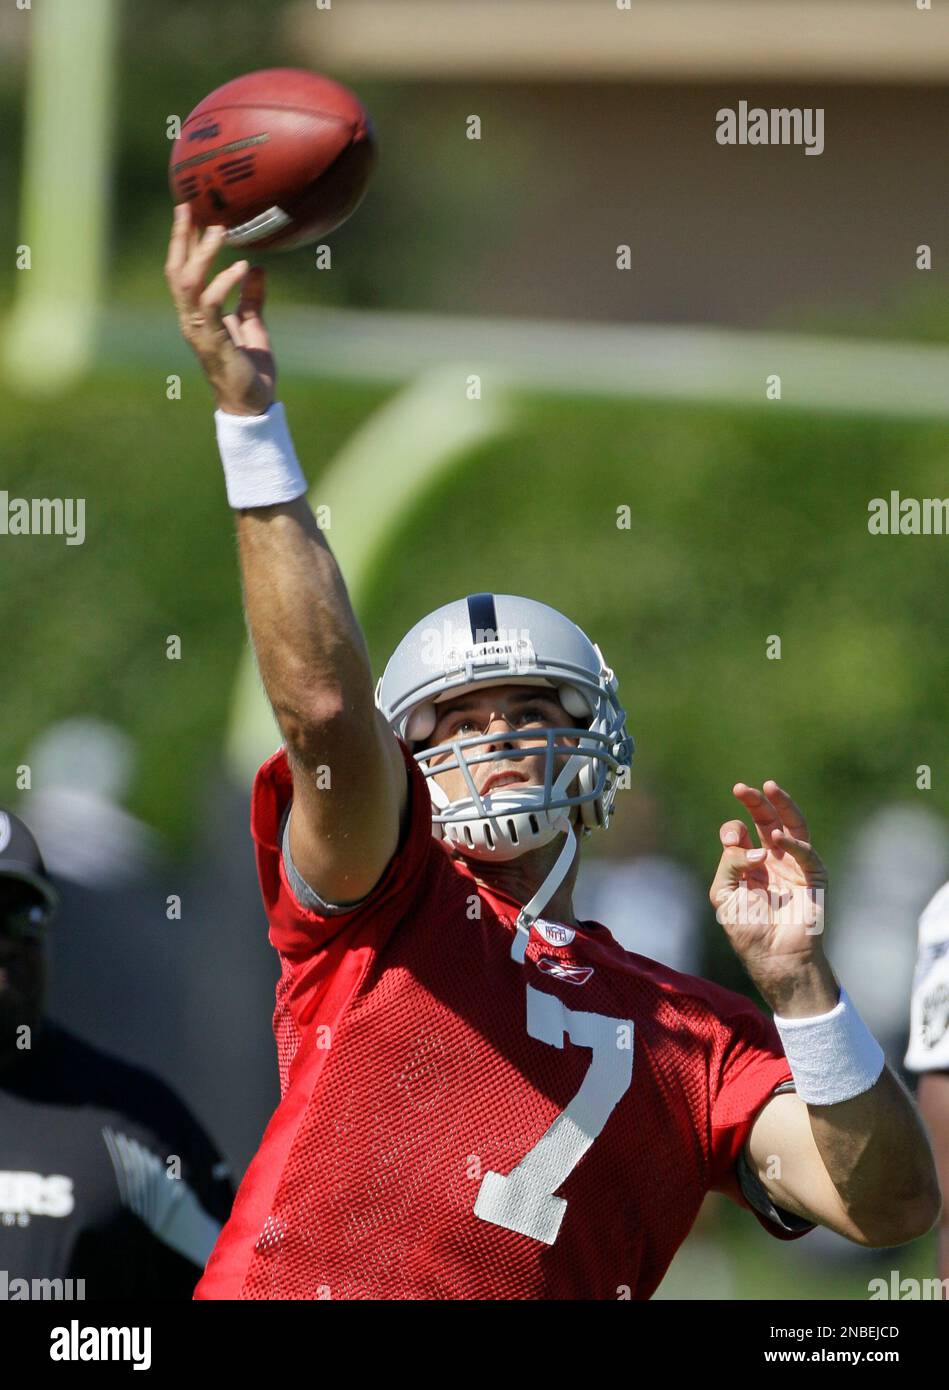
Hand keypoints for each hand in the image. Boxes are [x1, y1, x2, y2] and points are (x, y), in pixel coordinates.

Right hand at [164, 202, 274, 415]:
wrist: (253, 408)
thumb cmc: (251, 372)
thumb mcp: (254, 328)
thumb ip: (251, 300)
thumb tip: (258, 269)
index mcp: (198, 315)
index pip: (184, 269)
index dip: (184, 240)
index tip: (189, 209)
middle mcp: (190, 319)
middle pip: (176, 269)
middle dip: (181, 237)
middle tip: (191, 205)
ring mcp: (198, 331)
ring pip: (188, 282)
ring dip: (203, 254)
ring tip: (220, 229)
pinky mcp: (213, 342)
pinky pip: (212, 305)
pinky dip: (225, 283)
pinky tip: (242, 267)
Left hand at [710, 781, 831, 996]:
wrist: (775, 958)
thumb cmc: (748, 931)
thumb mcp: (725, 895)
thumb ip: (730, 864)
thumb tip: (751, 844)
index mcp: (750, 864)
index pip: (742, 833)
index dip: (734, 829)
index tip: (732, 838)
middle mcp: (773, 861)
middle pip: (767, 821)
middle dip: (756, 803)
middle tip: (742, 788)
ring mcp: (795, 867)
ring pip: (794, 827)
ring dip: (783, 806)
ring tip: (770, 787)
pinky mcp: (814, 878)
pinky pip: (807, 854)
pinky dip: (794, 843)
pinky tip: (778, 838)